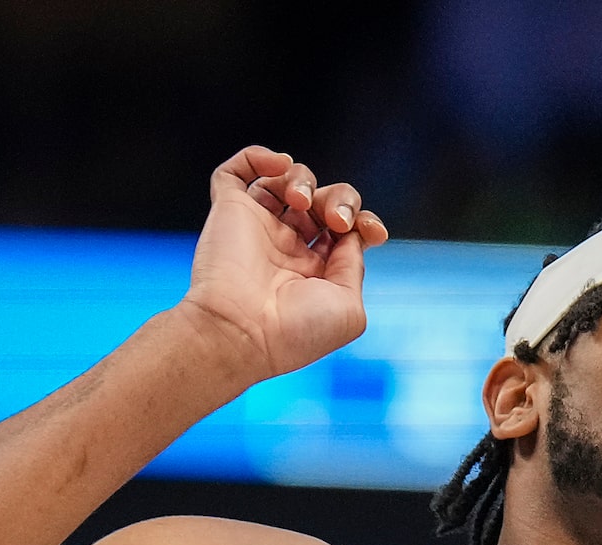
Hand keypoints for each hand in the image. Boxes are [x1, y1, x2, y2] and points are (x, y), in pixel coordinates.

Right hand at [179, 146, 389, 384]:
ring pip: (287, 181)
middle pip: (323, 200)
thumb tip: (349, 234)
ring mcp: (258, 228)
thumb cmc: (295, 331)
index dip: (363, 220)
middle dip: (340, 197)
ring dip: (304, 179)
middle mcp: (286, 248)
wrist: (241, 332)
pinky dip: (258, 156)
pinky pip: (237, 171)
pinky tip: (279, 164)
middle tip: (335, 219)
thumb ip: (354, 266)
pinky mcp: (229, 211)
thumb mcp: (349, 308)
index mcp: (314, 273)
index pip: (344, 230)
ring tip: (301, 200)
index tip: (373, 231)